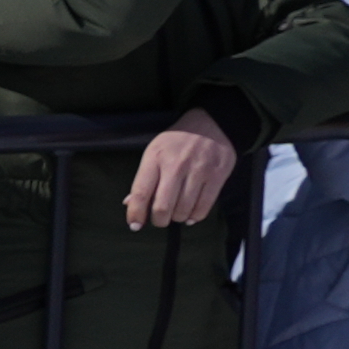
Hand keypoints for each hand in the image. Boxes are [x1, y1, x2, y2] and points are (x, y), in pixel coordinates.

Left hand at [125, 115, 242, 228]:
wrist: (211, 124)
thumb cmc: (177, 142)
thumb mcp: (154, 152)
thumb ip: (144, 179)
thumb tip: (130, 204)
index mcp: (155, 158)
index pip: (141, 192)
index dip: (136, 213)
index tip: (135, 225)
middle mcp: (176, 165)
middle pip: (163, 206)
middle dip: (159, 220)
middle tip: (160, 219)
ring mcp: (199, 171)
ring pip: (184, 209)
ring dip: (178, 217)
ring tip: (177, 212)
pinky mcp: (217, 176)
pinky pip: (204, 207)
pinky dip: (195, 216)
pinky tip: (191, 214)